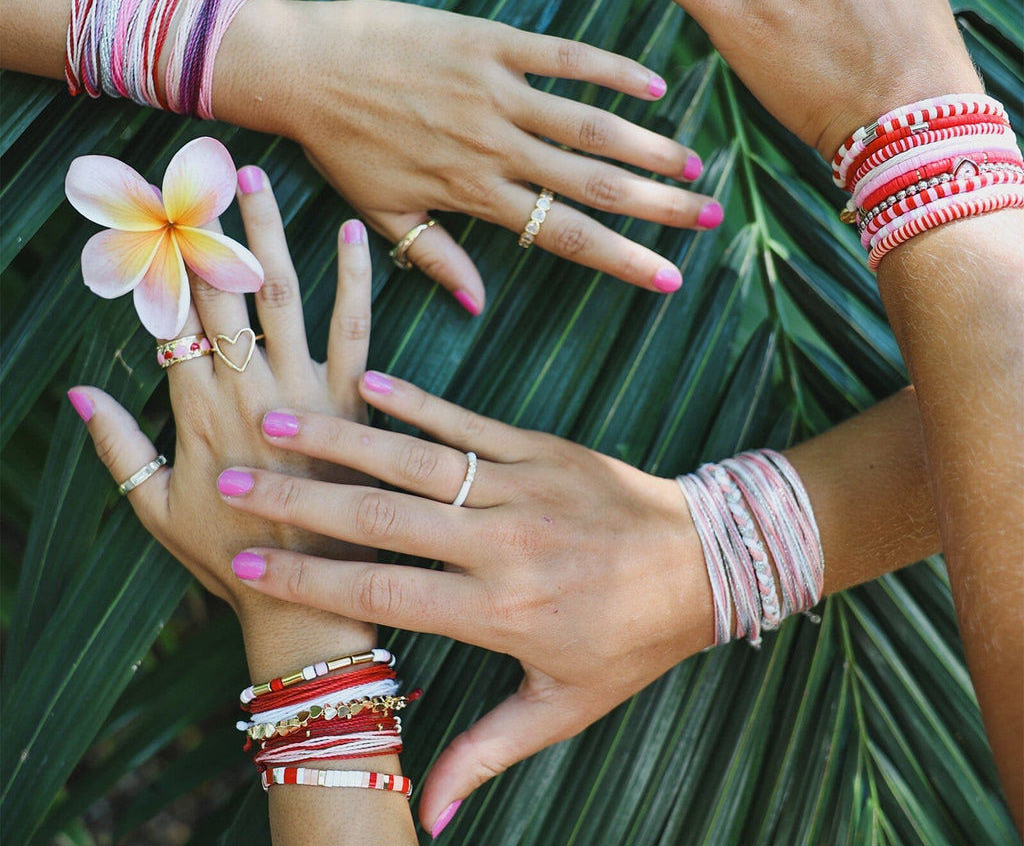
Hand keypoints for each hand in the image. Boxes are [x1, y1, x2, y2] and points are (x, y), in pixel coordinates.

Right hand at [69, 168, 377, 671]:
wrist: (307, 597)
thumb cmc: (227, 557)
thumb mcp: (154, 510)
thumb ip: (118, 448)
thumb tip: (77, 392)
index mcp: (198, 412)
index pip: (170, 319)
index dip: (157, 261)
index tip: (146, 211)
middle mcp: (249, 390)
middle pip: (222, 293)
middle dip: (207, 227)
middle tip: (199, 170)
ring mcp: (306, 391)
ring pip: (283, 295)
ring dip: (268, 234)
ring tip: (256, 178)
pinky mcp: (354, 400)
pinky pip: (355, 331)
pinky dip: (355, 281)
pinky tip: (353, 234)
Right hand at [211, 372, 714, 830]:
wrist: (706, 564)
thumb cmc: (632, 640)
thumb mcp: (565, 706)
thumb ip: (488, 750)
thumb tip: (425, 814)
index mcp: (500, 612)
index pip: (386, 592)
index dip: (312, 578)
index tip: (250, 563)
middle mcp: (502, 545)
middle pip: (385, 519)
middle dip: (302, 502)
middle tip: (234, 483)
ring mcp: (522, 489)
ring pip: (418, 462)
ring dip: (343, 441)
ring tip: (279, 424)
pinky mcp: (542, 449)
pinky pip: (470, 422)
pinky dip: (417, 402)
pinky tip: (367, 382)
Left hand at [216, 0, 722, 310]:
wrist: (303, 68)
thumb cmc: (341, 145)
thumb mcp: (385, 214)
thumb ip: (438, 258)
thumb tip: (478, 306)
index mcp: (476, 194)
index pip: (566, 236)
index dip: (624, 259)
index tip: (671, 276)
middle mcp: (497, 147)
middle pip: (595, 184)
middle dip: (659, 206)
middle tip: (710, 217)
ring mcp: (497, 92)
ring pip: (591, 124)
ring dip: (648, 145)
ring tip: (693, 165)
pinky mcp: (490, 43)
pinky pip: (563, 56)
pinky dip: (612, 69)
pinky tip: (654, 84)